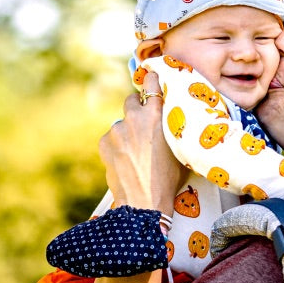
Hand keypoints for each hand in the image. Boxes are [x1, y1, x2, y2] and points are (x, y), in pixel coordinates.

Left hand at [98, 76, 184, 212]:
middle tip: (144, 124)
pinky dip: (117, 145)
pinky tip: (126, 161)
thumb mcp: (179, 149)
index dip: (152, 82)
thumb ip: (171, 129)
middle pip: (131, 100)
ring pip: (121, 123)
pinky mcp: (104, 143)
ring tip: (136, 153)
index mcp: (155, 116)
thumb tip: (171, 120)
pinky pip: (111, 138)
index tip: (151, 79)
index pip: (151, 85)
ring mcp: (116, 130)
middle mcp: (133, 118)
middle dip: (136, 108)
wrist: (143, 203)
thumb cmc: (168, 180)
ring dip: (127, 131)